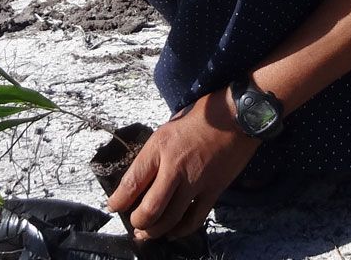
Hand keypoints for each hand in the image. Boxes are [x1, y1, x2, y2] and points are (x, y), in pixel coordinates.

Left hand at [106, 89, 260, 241]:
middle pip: (150, 208)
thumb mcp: (167, 129)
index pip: (132, 181)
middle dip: (138, 222)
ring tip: (148, 233)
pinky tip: (173, 233)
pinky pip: (195, 218)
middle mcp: (175, 167)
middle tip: (134, 224)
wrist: (236, 117)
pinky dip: (181, 230)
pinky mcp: (214, 190)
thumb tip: (141, 180)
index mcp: (160, 148)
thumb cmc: (201, 118)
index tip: (114, 206)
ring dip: (156, 231)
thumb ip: (154, 155)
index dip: (119, 200)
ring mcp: (196, 181)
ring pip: (171, 218)